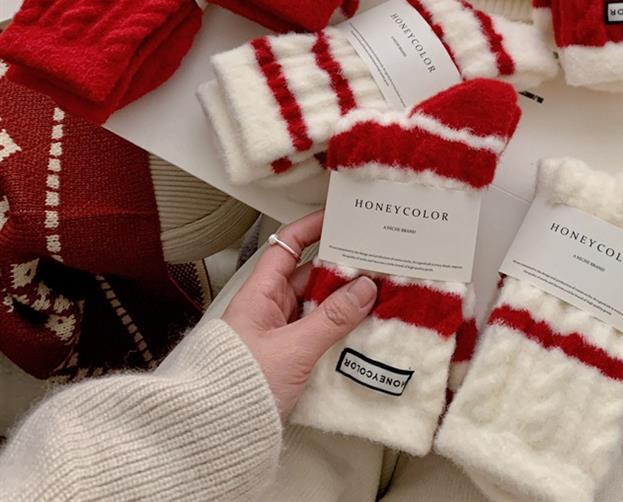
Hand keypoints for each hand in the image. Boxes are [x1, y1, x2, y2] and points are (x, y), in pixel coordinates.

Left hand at [222, 209, 376, 417]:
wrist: (215, 433)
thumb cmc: (241, 384)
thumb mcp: (293, 349)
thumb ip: (332, 318)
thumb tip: (366, 286)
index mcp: (260, 294)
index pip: (287, 246)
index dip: (312, 227)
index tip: (340, 217)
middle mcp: (270, 308)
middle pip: (310, 275)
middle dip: (341, 268)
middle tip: (375, 260)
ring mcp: (280, 332)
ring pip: (318, 305)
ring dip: (345, 300)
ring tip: (379, 291)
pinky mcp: (289, 356)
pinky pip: (320, 330)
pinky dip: (341, 326)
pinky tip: (366, 326)